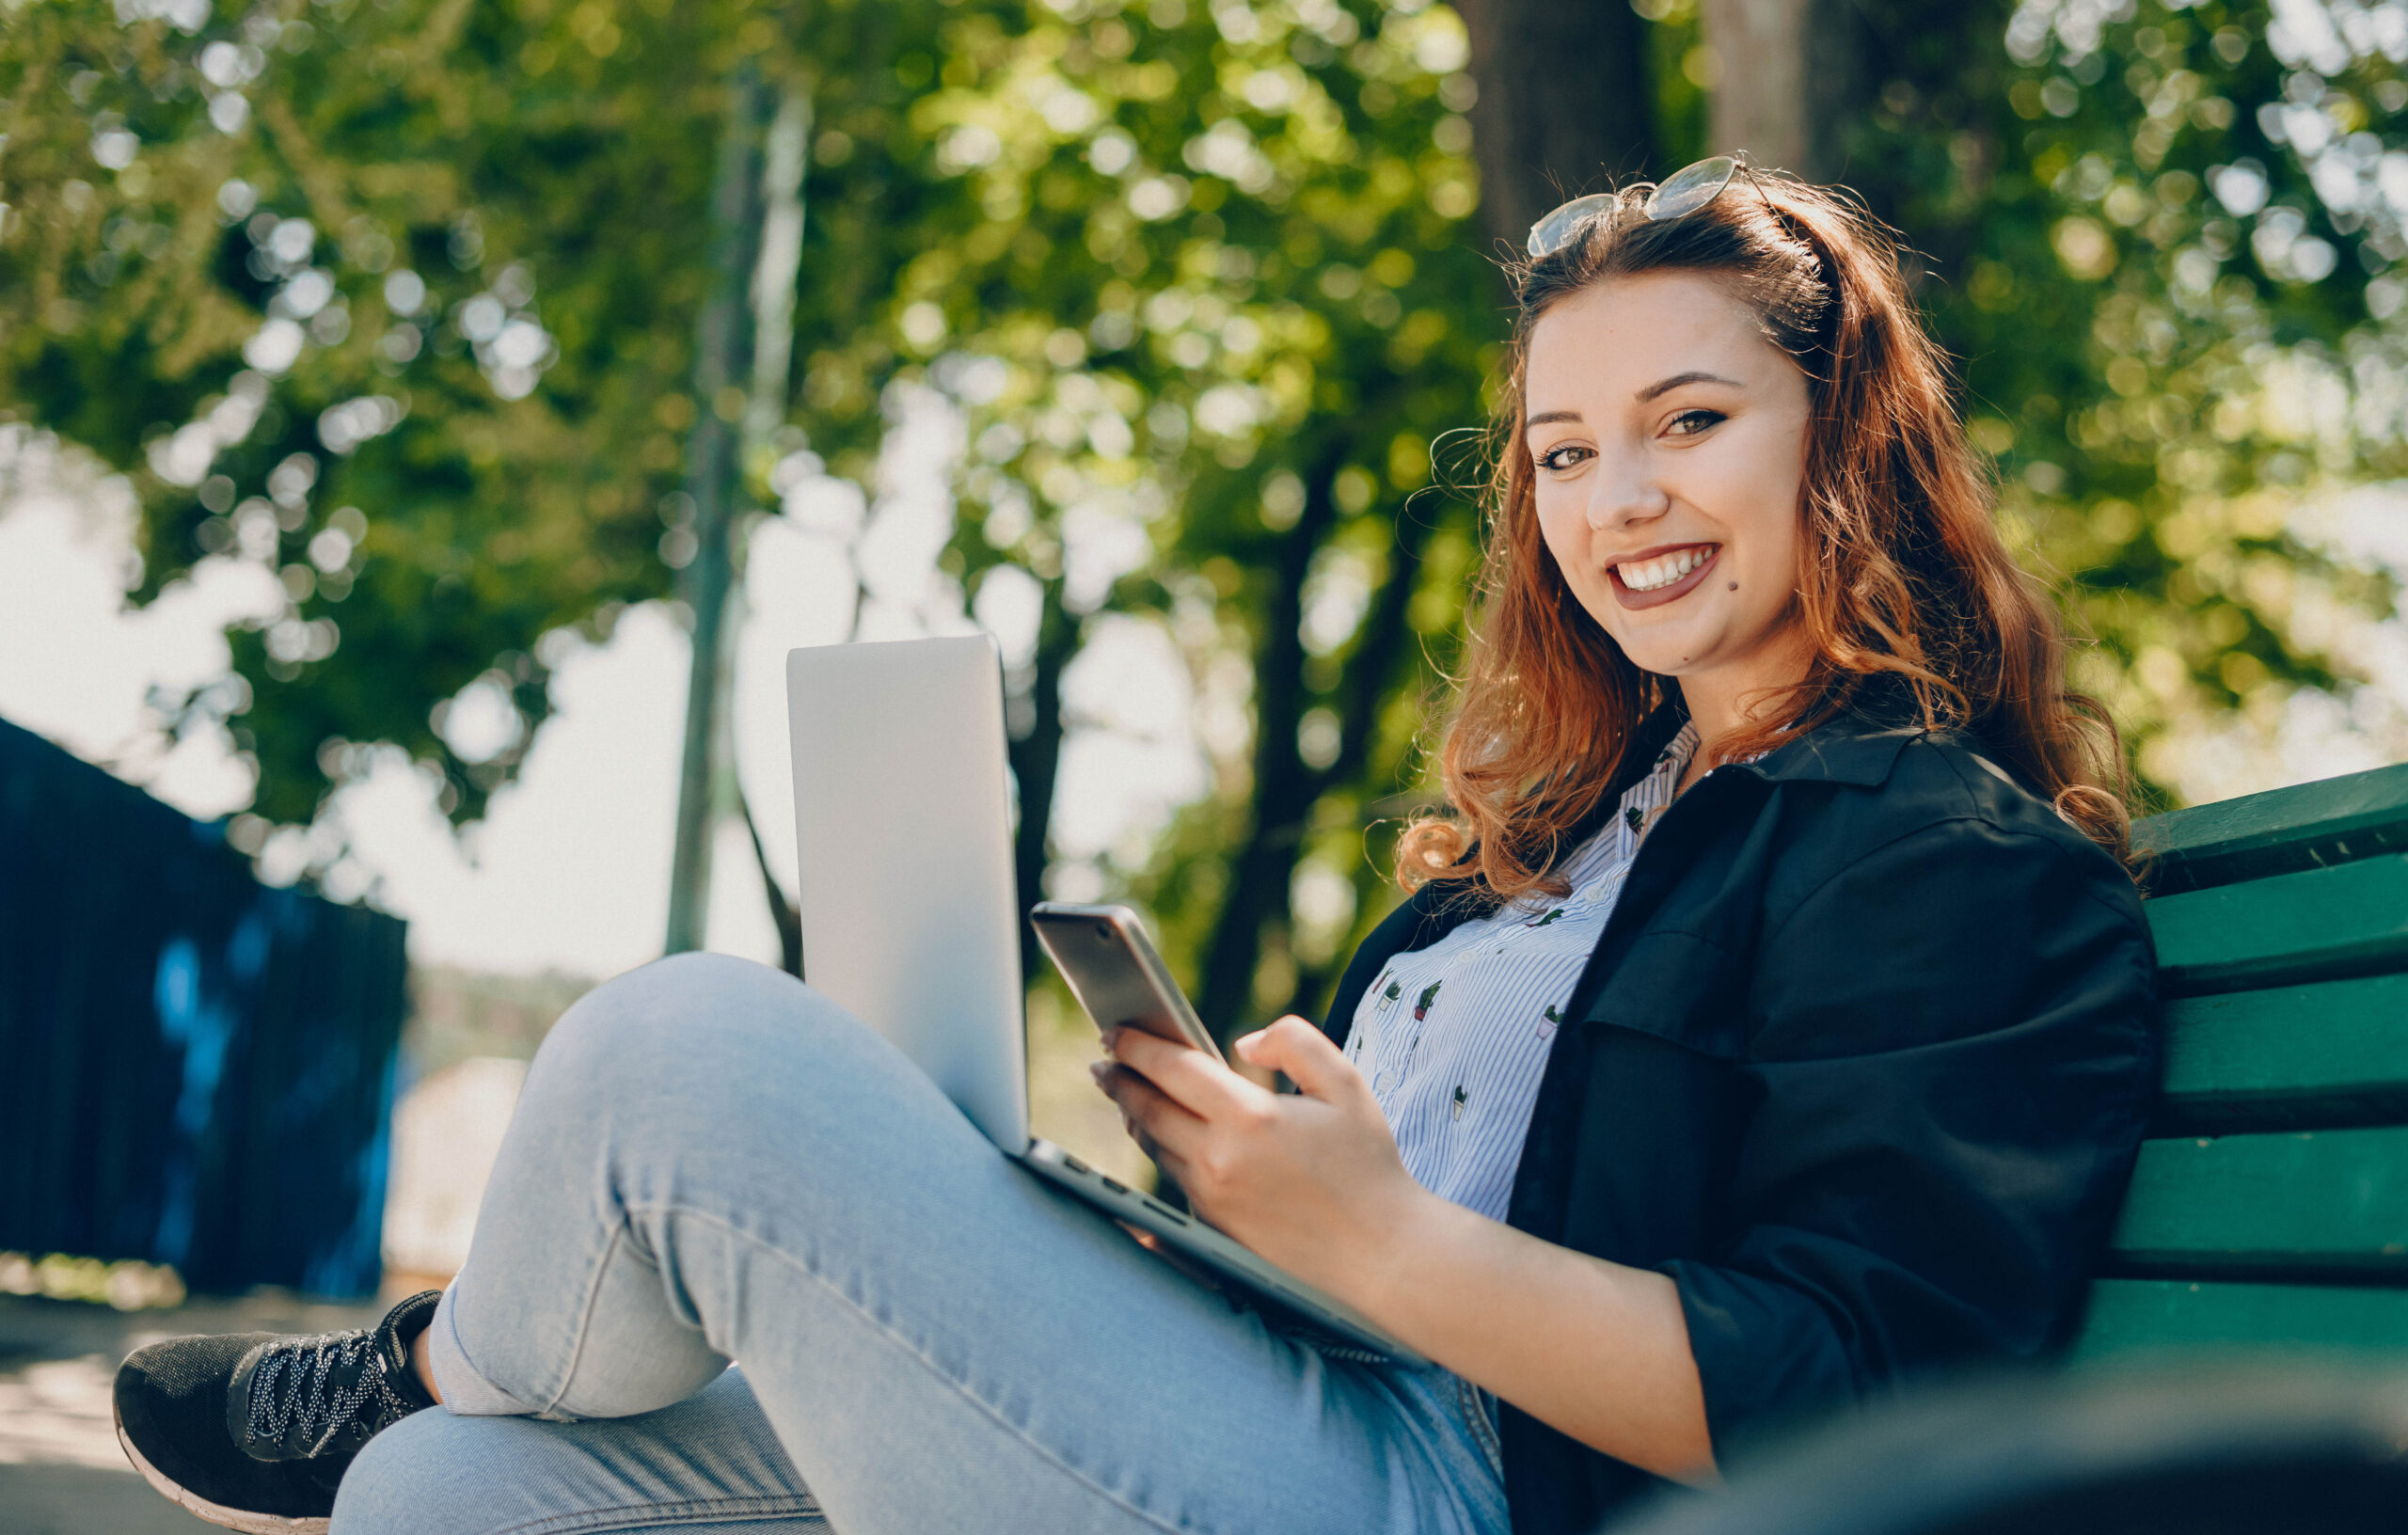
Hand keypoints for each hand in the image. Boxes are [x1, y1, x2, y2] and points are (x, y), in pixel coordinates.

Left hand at [1088, 1018, 1427, 1300]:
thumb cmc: (1368, 1166)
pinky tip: (1161, 1136)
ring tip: (1125, 1094)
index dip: (1137, 1046)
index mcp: (1249, 1117)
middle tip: (1102, 1063)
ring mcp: (1211, 1198)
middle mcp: (1219, 1159)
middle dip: (1120, 1080)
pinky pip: (1173, 1179)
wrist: (1381, 1255)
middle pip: (1148, 1109)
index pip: (1172, 1069)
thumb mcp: (1346, 1084)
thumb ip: (1294, 1042)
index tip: (1115, 1031)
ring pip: (1155, 1146)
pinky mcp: (1213, 1228)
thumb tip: (1243, 1043)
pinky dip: (1159, 1149)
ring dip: (1134, 1115)